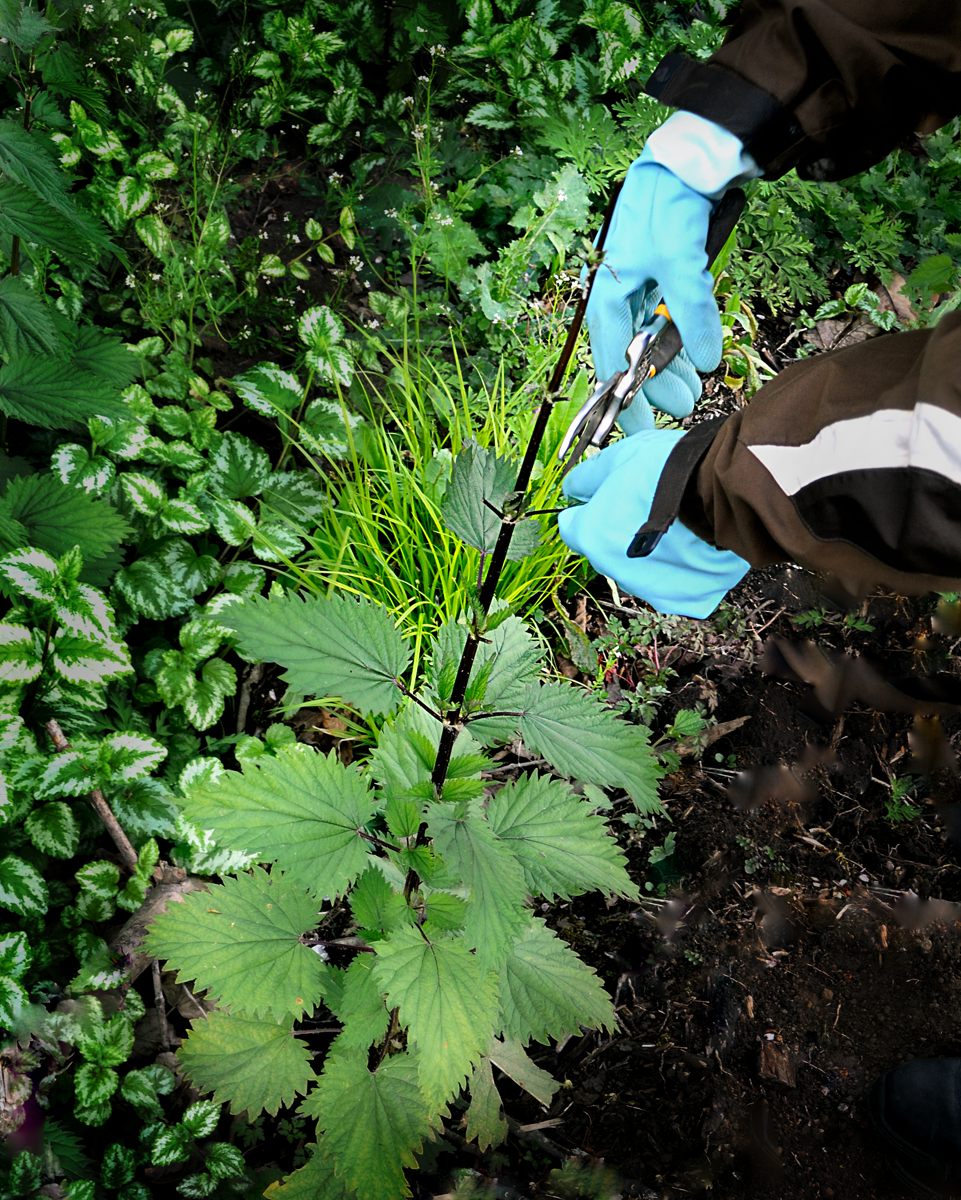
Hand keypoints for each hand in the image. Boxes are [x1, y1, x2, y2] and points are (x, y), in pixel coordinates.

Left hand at [557, 430, 748, 618]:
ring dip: (651, 552)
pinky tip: (695, 545)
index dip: (590, 509)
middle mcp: (615, 569)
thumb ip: (587, 477)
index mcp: (591, 536)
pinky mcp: (685, 600)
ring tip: (679, 523)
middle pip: (607, 550)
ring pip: (641, 570)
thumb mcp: (622, 456)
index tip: (609, 497)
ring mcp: (650, 588)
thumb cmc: (676, 471)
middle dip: (621, 532)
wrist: (729, 490)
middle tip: (650, 506)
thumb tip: (571, 489)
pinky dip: (682, 570)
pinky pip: (677, 585)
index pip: (573, 527)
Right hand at [587, 156, 718, 433]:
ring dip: (669, 366)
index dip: (624, 398)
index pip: (610, 362)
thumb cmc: (669, 206)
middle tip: (683, 407)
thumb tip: (705, 362)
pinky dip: (677, 341)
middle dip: (655, 385)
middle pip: (630, 356)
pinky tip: (693, 356)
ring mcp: (636, 286)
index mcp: (607, 296)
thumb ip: (693, 315)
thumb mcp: (682, 265)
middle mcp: (616, 295)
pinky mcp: (657, 275)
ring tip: (694, 390)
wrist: (685, 157)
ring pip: (648, 340)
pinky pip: (662, 321)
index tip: (639, 428)